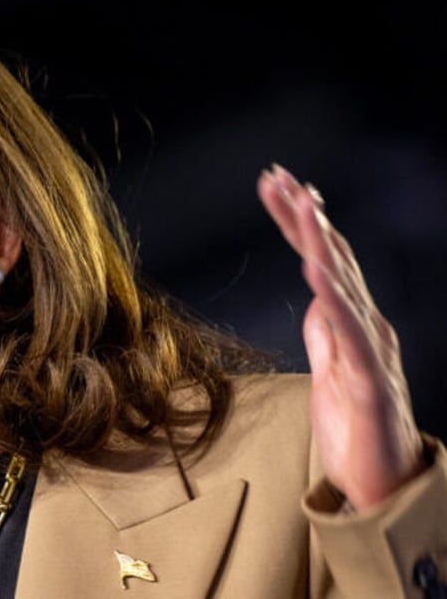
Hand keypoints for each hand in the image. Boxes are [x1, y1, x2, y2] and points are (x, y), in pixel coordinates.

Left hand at [257, 163, 424, 509]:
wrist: (383, 484)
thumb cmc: (356, 425)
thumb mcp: (329, 368)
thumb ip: (325, 332)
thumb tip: (314, 299)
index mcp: (351, 322)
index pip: (323, 260)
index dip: (301, 223)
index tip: (278, 187)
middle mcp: (366, 326)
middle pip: (333, 260)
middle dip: (306, 216)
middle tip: (280, 177)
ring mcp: (372, 350)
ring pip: (345, 285)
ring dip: (321, 243)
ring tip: (301, 206)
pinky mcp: (371, 380)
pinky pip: (351, 333)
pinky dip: (333, 298)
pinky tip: (314, 269)